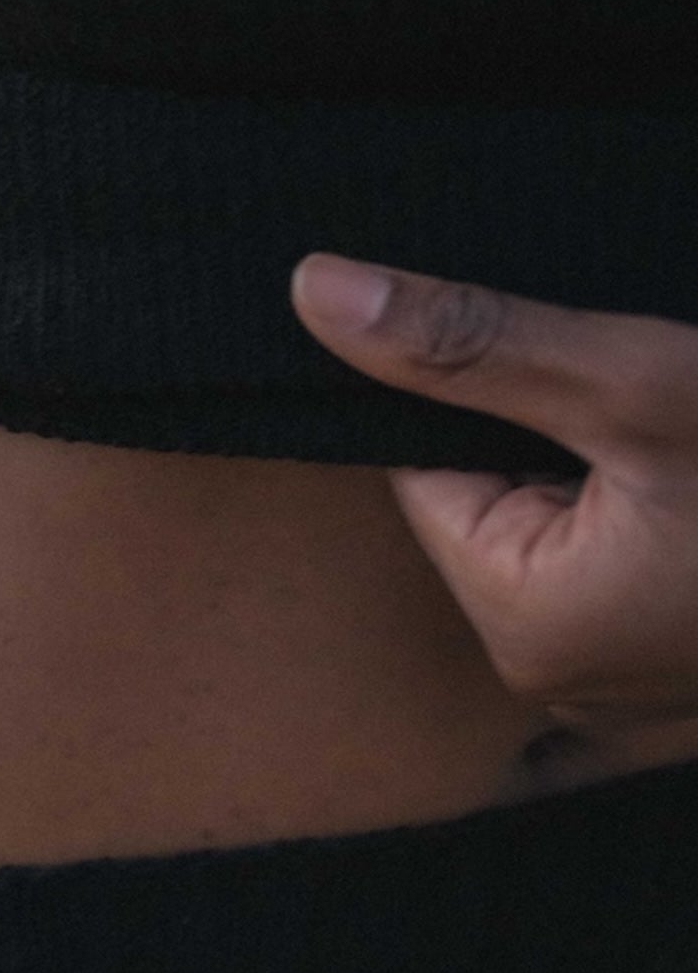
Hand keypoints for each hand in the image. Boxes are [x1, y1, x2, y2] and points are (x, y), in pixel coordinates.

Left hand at [291, 255, 697, 756]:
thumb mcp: (635, 383)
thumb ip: (470, 342)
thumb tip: (312, 290)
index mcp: (522, 622)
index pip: (427, 459)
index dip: (488, 384)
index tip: (573, 357)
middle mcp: (565, 674)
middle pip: (503, 490)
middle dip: (562, 422)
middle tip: (656, 405)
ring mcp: (642, 682)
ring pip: (580, 517)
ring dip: (626, 459)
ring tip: (691, 446)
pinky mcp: (694, 663)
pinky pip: (641, 558)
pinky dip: (670, 504)